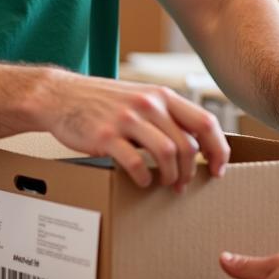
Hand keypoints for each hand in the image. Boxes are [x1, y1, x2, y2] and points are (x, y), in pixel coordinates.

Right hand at [39, 74, 229, 190]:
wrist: (60, 95)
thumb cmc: (101, 100)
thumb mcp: (139, 97)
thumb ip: (165, 114)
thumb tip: (195, 143)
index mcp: (160, 95)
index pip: (205, 122)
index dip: (218, 149)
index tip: (218, 167)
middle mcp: (148, 104)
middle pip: (188, 144)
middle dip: (192, 171)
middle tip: (184, 184)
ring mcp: (127, 119)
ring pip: (168, 153)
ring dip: (172, 176)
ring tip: (166, 184)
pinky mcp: (106, 135)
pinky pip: (136, 162)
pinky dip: (144, 177)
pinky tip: (142, 180)